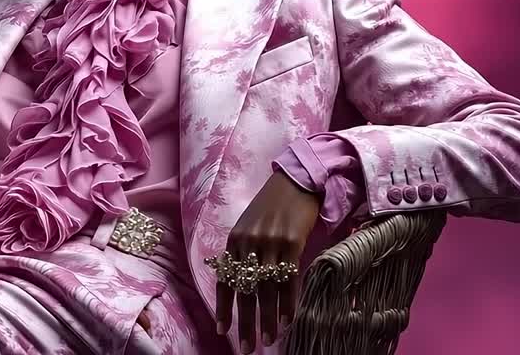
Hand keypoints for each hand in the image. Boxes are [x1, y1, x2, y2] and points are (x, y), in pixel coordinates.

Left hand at [215, 170, 320, 352]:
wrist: (296, 181)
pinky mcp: (290, 242)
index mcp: (234, 240)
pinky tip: (287, 319)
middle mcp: (248, 242)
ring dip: (268, 318)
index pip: (225, 280)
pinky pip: (287, 279)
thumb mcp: (250, 226)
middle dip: (246, 321)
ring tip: (268, 339)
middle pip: (245, 290)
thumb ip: (245, 252)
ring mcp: (269, 242)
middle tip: (248, 346)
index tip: (223, 330)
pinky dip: (287, 302)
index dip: (224, 307)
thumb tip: (243, 283)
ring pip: (266, 289)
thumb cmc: (273, 206)